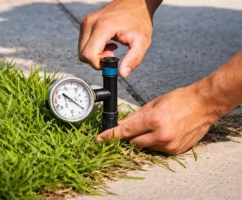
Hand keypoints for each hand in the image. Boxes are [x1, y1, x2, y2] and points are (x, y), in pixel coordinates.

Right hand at [78, 0, 160, 77]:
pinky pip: (84, 44)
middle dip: (97, 60)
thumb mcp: (142, 42)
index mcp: (102, 26)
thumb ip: (133, 59)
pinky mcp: (85, 24)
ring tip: (112, 48)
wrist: (135, 3)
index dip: (99, 63)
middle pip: (83, 55)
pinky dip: (94, 49)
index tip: (113, 58)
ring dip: (96, 55)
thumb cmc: (139, 20)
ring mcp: (86, 22)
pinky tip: (107, 43)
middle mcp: (90, 23)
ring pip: (82, 51)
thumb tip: (123, 74)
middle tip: (113, 54)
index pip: (89, 55)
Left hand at [97, 85, 218, 154]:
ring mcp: (169, 145)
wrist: (203, 105)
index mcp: (154, 120)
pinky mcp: (176, 151)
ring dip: (143, 139)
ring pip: (145, 147)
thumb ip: (135, 116)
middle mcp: (161, 135)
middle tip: (130, 130)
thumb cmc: (179, 100)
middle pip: (134, 143)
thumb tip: (120, 124)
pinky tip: (162, 132)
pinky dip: (155, 142)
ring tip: (154, 126)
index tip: (100, 139)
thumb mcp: (154, 103)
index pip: (126, 131)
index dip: (111, 136)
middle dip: (128, 137)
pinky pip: (157, 150)